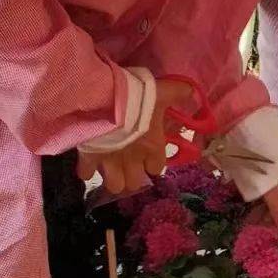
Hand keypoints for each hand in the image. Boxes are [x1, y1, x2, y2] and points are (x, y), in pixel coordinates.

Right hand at [76, 78, 193, 195]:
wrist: (106, 99)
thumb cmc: (138, 98)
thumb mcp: (162, 92)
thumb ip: (178, 93)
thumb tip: (192, 92)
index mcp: (153, 148)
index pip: (157, 168)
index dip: (152, 163)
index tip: (148, 156)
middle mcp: (133, 161)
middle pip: (134, 183)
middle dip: (131, 176)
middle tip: (127, 164)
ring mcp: (111, 163)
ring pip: (114, 185)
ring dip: (112, 178)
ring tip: (109, 168)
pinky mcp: (90, 158)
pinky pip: (86, 174)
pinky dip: (86, 170)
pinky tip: (87, 162)